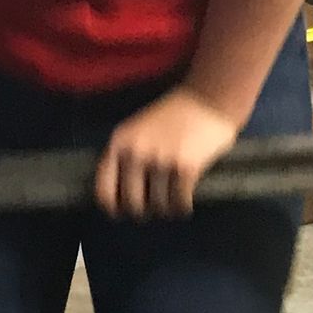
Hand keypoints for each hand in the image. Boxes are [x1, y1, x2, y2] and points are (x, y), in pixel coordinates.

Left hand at [95, 85, 240, 218]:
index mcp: (120, 142)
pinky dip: (182, 208)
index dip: (111, 207)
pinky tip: (184, 204)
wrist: (208, 99)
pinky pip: (179, 203)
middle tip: (152, 210)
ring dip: (166, 210)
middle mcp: (137, 153)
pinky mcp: (185, 168)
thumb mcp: (139, 129)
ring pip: (158, 206)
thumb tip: (120, 194)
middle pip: (132, 203)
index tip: (119, 213)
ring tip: (171, 203)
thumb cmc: (175, 115)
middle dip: (143, 212)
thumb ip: (126, 155)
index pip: (104, 189)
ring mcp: (161, 160)